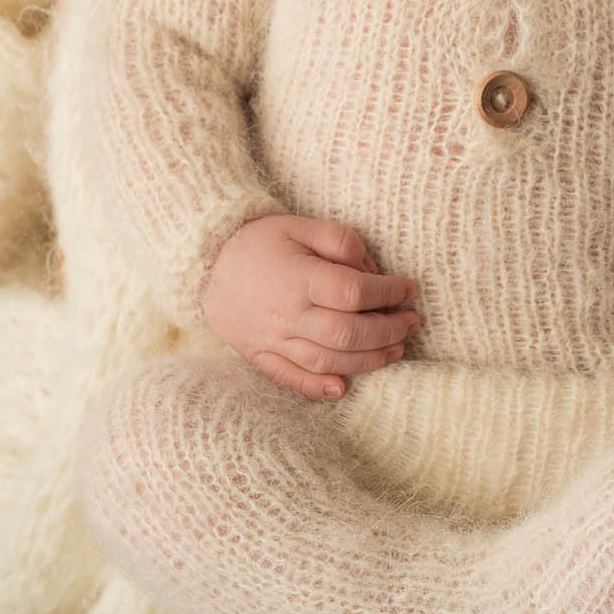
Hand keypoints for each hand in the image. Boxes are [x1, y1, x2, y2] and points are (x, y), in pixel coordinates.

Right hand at [194, 214, 420, 400]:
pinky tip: (343, 388)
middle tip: (411, 322)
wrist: (202, 262)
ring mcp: (272, 339)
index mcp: (300, 278)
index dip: (389, 292)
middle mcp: (288, 313)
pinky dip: (317, 387)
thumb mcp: (300, 225)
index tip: (408, 289)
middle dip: (388, 331)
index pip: (355, 292)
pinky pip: (290, 378)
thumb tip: (372, 270)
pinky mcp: (259, 355)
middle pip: (348, 334)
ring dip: (368, 361)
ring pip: (327, 361)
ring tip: (396, 350)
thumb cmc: (257, 240)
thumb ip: (340, 242)